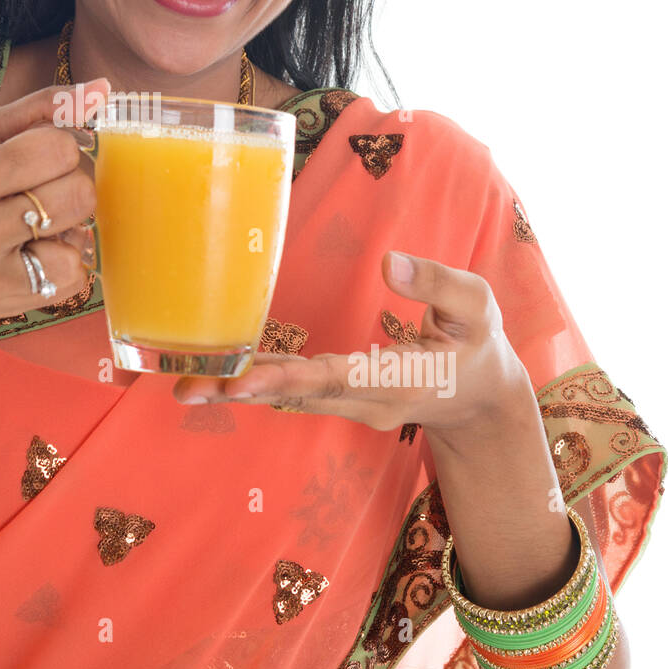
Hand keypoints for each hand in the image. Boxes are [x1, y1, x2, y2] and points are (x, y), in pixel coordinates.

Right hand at [0, 79, 109, 317]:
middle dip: (70, 186)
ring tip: (37, 224)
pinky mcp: (0, 302)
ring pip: (81, 240)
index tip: (37, 158)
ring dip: (70, 227)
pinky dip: (65, 261)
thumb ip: (42, 109)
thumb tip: (102, 90)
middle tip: (41, 191)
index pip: (61, 149)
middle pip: (78, 194)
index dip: (61, 150)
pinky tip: (34, 252)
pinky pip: (73, 277)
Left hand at [172, 250, 532, 439]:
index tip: (242, 380)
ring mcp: (352, 406)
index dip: (288, 378)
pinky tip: (217, 375)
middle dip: (242, 390)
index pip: (337, 378)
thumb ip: (437, 284)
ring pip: (289, 397)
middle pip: (297, 394)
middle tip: (188, 389)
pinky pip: (293, 390)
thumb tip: (388, 262)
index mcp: (402, 382)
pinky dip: (256, 383)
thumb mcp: (479, 307)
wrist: (483, 402)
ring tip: (185, 385)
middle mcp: (368, 403)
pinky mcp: (340, 398)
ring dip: (238, 390)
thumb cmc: (480, 345)